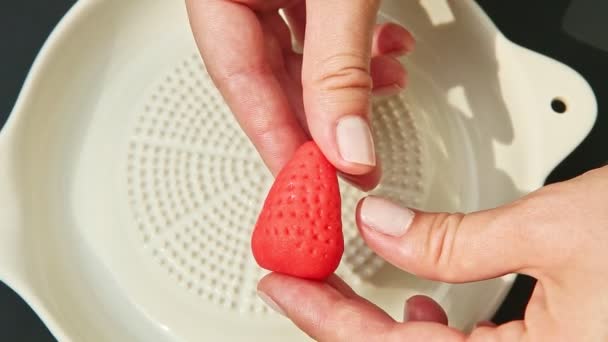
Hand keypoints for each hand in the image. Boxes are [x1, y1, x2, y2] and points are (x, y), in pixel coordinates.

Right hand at [186, 0, 414, 189]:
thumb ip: (340, 68)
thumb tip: (347, 145)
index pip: (239, 80)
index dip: (276, 139)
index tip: (307, 183)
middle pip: (270, 75)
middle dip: (324, 117)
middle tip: (355, 160)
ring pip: (299, 53)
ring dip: (347, 81)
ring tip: (387, 86)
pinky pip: (318, 26)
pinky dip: (354, 46)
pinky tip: (385, 49)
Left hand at [258, 166, 607, 340]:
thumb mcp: (557, 228)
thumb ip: (455, 238)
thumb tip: (381, 225)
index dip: (324, 317)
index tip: (281, 285)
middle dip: (342, 319)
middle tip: (299, 279)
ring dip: (381, 325)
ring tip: (343, 286)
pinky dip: (434, 331)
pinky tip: (423, 307)